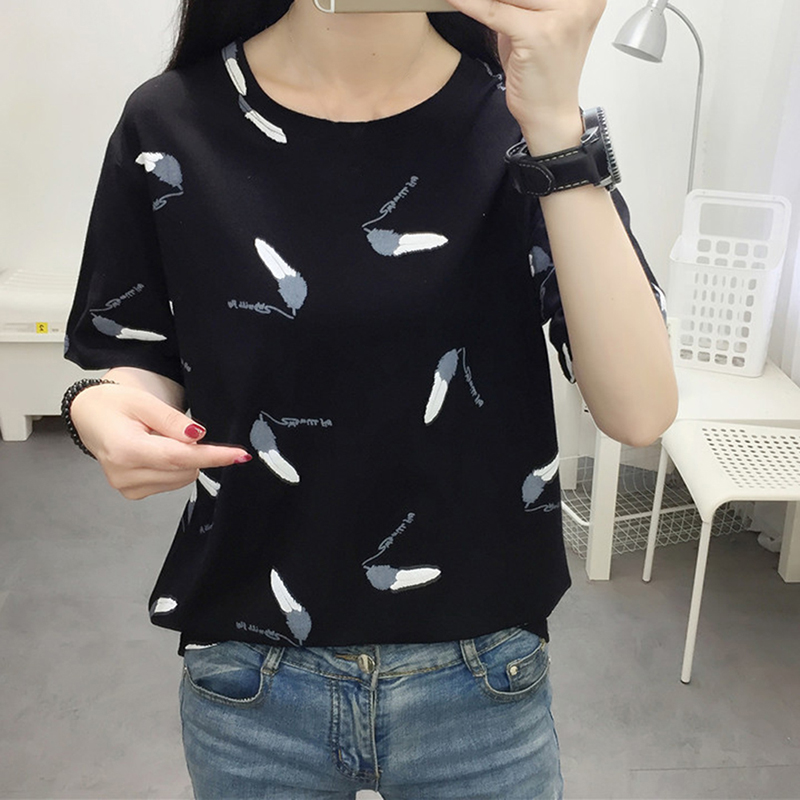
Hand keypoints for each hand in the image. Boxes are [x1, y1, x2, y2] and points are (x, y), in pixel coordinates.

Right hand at [70, 382, 250, 499]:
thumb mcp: (144, 401)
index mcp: (125, 449)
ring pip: (180, 478)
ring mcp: (127, 487)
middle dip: (193, 451)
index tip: (239, 455)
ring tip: (159, 438)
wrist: (91, 415)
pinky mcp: (132, 493)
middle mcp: (124, 474)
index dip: (212, 456)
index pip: (179, 457)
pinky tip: (156, 451)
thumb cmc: (115, 404)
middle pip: (183, 469)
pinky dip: (173, 467)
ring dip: (183, 459)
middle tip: (177, 429)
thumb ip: (172, 420)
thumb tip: (198, 436)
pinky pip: (170, 482)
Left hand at [445, 0, 605, 142]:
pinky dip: (470, 4)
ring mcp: (563, 17)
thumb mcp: (536, 24)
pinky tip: (454, 0)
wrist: (550, 115)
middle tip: (482, 1)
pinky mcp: (539, 35)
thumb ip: (520, 1)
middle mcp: (581, 1)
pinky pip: (494, 10)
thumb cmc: (543, 74)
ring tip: (459, 0)